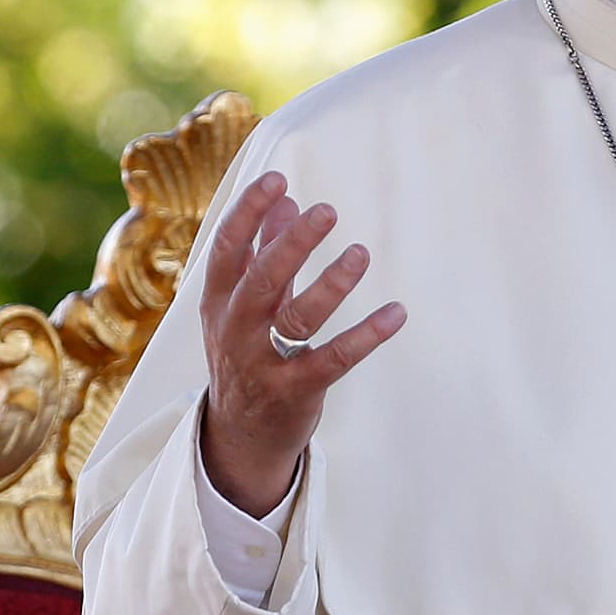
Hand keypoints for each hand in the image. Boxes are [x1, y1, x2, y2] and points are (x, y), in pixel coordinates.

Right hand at [198, 171, 406, 516]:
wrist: (239, 435)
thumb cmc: (246, 353)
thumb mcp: (244, 304)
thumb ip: (265, 252)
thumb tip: (286, 200)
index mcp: (218, 300)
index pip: (226, 248)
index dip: (248, 212)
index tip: (277, 180)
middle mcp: (235, 330)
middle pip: (261, 279)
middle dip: (293, 243)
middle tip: (327, 211)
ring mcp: (262, 363)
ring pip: (297, 319)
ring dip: (331, 284)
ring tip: (361, 254)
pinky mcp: (295, 391)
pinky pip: (334, 359)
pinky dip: (367, 335)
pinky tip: (397, 313)